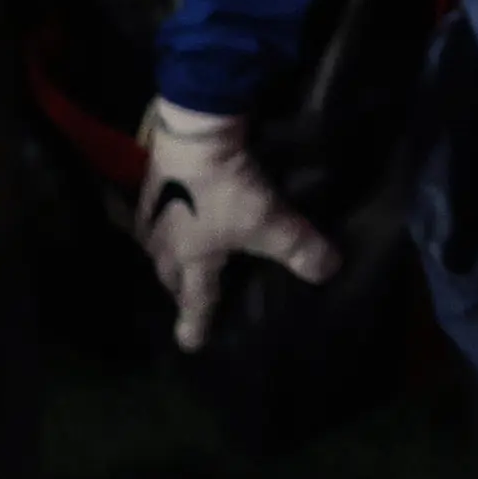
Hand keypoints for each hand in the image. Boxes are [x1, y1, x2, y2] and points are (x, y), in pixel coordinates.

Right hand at [133, 100, 337, 352]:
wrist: (194, 133)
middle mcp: (165, 241)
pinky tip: (161, 206)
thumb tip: (328, 272)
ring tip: (174, 255)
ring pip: (155, 243)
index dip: (197, 323)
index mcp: (192, 259)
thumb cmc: (227, 190)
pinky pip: (149, 209)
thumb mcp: (271, 222)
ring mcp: (153, 209)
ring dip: (163, 254)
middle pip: (168, 274)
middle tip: (184, 296)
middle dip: (176, 288)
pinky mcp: (151, 179)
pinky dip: (153, 216)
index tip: (190, 345)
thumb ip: (301, 249)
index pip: (196, 300)